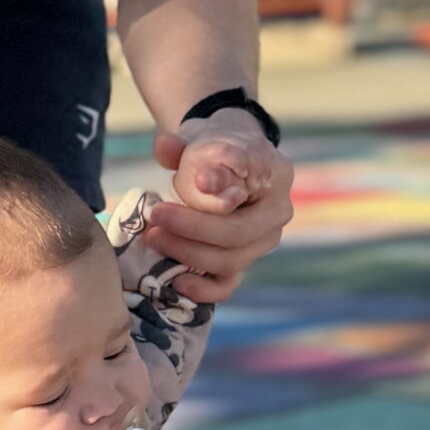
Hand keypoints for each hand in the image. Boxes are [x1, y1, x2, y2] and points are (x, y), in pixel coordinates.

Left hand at [145, 120, 293, 302]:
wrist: (222, 161)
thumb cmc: (213, 150)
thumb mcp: (201, 140)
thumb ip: (183, 148)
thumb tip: (173, 154)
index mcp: (275, 177)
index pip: (246, 192)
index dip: (217, 195)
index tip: (186, 189)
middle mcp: (276, 214)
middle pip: (237, 235)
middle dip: (191, 230)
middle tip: (156, 217)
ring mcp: (262, 243)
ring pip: (230, 262)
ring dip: (188, 254)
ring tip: (154, 238)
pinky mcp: (243, 261)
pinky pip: (227, 285)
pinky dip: (202, 289)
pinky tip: (175, 283)